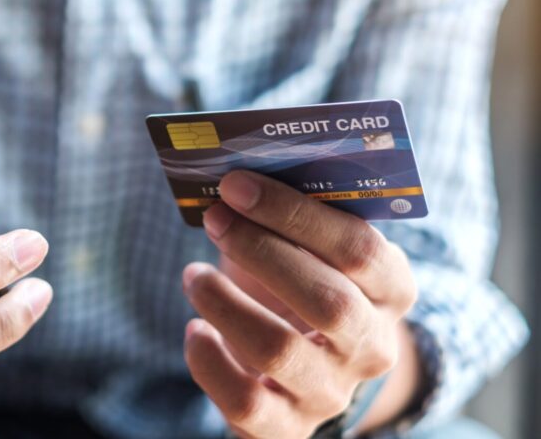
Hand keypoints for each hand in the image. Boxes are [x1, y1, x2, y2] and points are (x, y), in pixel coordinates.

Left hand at [182, 171, 418, 437]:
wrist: (311, 370)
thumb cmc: (305, 287)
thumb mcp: (315, 252)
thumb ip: (298, 216)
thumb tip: (239, 172)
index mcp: (391, 292)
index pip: (359, 249)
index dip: (294, 214)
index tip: (237, 185)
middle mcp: (372, 348)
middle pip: (325, 300)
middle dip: (260, 251)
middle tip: (215, 219)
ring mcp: (330, 393)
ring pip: (276, 349)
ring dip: (223, 301)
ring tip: (193, 275)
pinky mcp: (285, 428)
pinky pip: (243, 401)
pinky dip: (207, 360)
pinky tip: (196, 329)